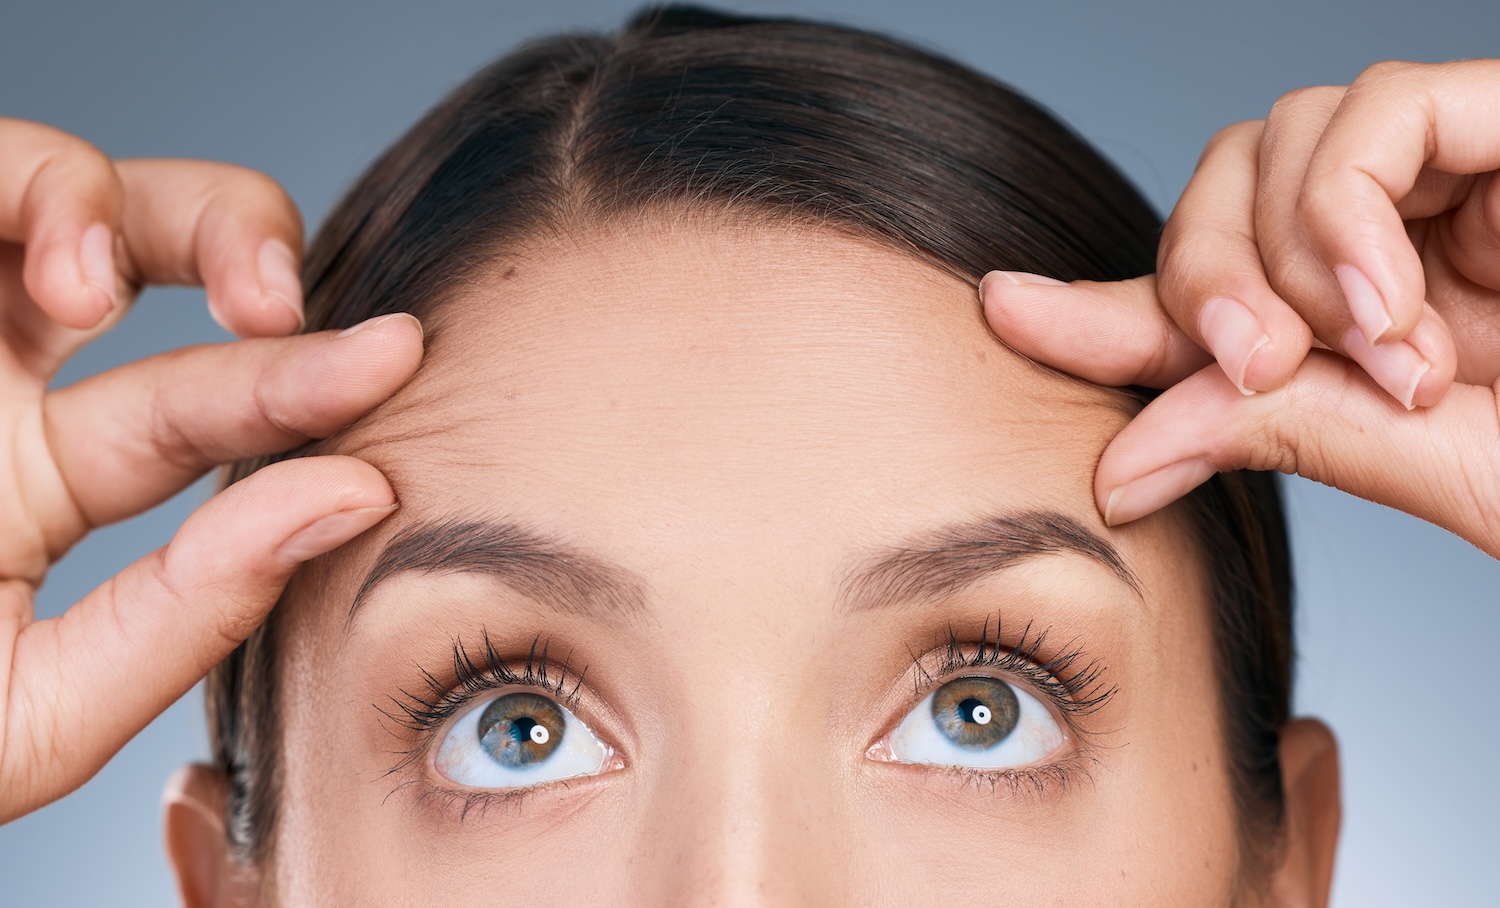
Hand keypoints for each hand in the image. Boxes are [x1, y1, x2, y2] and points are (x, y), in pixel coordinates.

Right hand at [0, 120, 422, 822]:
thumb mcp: (26, 713)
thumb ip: (188, 612)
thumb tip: (356, 497)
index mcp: (42, 485)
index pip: (205, 410)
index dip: (308, 382)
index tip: (397, 363)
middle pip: (157, 262)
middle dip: (243, 248)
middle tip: (287, 302)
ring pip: (51, 189)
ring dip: (110, 209)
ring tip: (93, 285)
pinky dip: (17, 194)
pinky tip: (48, 267)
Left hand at [980, 61, 1499, 558]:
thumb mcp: (1434, 460)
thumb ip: (1297, 435)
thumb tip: (1119, 468)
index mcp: (1379, 321)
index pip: (1202, 301)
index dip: (1099, 306)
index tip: (1004, 310)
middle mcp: (1405, 235)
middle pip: (1217, 195)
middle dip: (1201, 283)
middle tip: (1257, 367)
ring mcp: (1455, 172)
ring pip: (1273, 141)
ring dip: (1287, 262)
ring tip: (1378, 357)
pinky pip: (1376, 112)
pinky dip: (1348, 211)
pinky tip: (1391, 303)